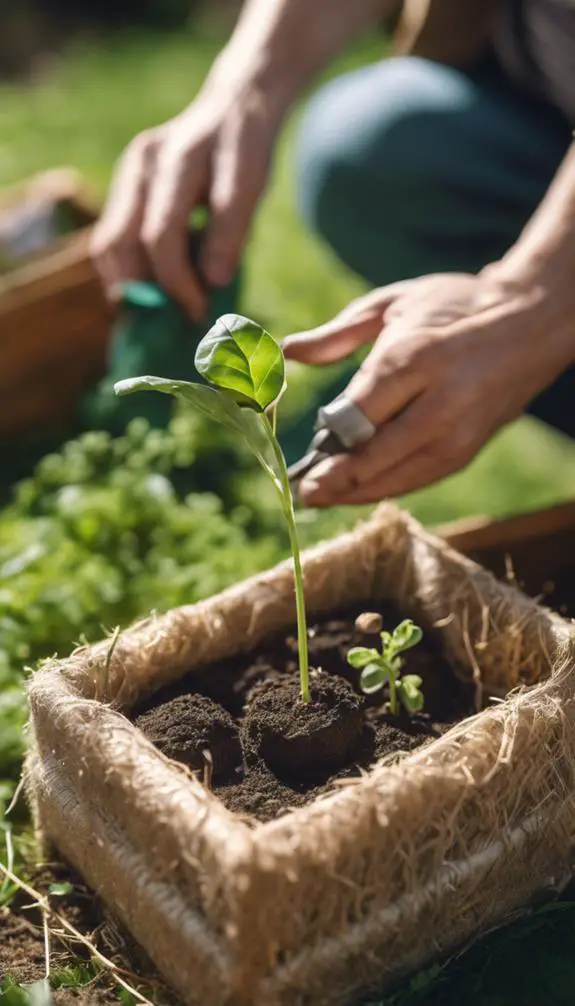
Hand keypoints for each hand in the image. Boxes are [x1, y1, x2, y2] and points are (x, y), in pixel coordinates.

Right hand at [92, 80, 280, 318]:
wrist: (231, 106)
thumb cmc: (245, 149)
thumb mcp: (252, 182)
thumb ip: (232, 229)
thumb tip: (213, 282)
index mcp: (177, 157)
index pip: (162, 235)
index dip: (178, 282)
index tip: (199, 312)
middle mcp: (142, 162)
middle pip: (123, 242)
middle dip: (149, 290)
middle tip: (180, 315)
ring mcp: (126, 172)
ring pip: (108, 243)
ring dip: (131, 285)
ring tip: (165, 308)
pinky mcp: (122, 185)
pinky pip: (110, 238)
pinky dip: (126, 270)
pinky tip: (153, 289)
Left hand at [283, 270, 572, 505]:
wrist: (531, 324)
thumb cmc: (453, 307)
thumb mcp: (393, 303)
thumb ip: (339, 333)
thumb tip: (289, 351)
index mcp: (413, 358)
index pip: (358, 413)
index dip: (327, 438)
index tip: (304, 450)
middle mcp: (438, 401)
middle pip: (376, 455)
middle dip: (336, 478)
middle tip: (304, 491)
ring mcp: (457, 433)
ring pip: (397, 476)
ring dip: (356, 492)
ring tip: (322, 498)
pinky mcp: (467, 451)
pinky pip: (419, 480)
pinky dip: (386, 487)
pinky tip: (358, 490)